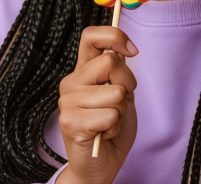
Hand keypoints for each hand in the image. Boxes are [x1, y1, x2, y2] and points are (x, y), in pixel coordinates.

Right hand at [56, 26, 138, 183]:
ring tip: (109, 122)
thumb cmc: (112, 127)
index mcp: (83, 70)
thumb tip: (123, 50)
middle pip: (110, 61)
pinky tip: (103, 133)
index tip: (132, 51)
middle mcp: (71, 82)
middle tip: (120, 103)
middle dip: (127, 83)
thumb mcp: (122, 93)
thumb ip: (119, 72)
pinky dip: (115, 126)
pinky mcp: (70, 122)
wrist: (101, 164)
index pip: (91, 36)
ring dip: (121, 111)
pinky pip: (110, 115)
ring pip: (115, 92)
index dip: (115, 36)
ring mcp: (68, 101)